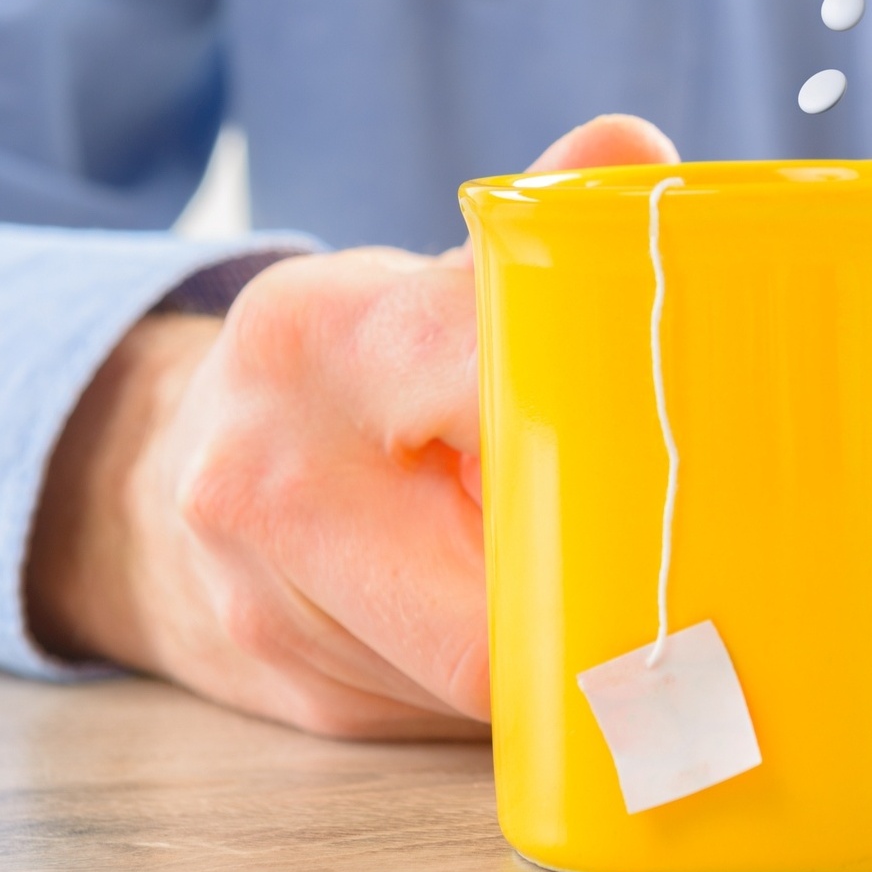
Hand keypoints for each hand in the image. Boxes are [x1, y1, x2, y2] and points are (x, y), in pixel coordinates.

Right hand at [25, 115, 678, 738]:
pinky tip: (564, 641)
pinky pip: (459, 715)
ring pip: (488, 670)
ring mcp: (271, 606)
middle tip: (710, 562)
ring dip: (580, 643)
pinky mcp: (305, 697)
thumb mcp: (422, 279)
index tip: (696, 453)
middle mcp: (269, 476)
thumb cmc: (346, 367)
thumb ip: (534, 224)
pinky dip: (530, 681)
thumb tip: (635, 156)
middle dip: (608, 582)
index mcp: (321, 337)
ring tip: (645, 596)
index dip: (608, 433)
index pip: (495, 383)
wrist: (160, 469)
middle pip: (501, 579)